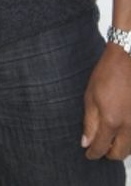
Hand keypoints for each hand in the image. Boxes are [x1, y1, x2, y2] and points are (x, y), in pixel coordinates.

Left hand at [82, 42, 130, 159]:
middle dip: (108, 154)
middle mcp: (129, 126)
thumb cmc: (107, 74)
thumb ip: (89, 122)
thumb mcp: (91, 96)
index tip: (88, 154)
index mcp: (111, 121)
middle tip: (99, 149)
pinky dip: (129, 139)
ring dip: (120, 148)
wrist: (127, 59)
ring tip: (109, 141)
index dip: (93, 153)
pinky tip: (121, 132)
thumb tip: (86, 142)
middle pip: (119, 153)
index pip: (101, 147)